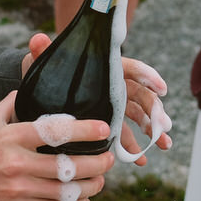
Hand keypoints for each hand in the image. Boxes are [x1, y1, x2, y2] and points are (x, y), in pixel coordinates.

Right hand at [0, 89, 112, 200]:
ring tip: (100, 181)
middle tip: (109, 159)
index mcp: (11, 137)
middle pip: (68, 165)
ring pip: (66, 191)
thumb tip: (28, 89)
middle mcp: (16, 163)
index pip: (54, 131)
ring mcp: (17, 189)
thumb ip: (8, 105)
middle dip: (97, 164)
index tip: (103, 129)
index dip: (84, 130)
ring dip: (90, 187)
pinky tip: (84, 200)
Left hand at [20, 34, 172, 163]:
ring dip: (153, 130)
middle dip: (155, 110)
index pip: (131, 69)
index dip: (148, 76)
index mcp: (106, 67)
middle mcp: (114, 85)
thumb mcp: (43, 62)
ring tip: (163, 144)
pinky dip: (133, 148)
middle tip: (163, 125)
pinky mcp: (108, 124)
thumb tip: (37, 38)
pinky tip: (140, 161)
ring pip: (139, 116)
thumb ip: (42, 51)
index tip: (162, 89)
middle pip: (141, 95)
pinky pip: (125, 135)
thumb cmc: (45, 72)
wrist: (39, 93)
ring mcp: (114, 106)